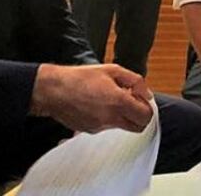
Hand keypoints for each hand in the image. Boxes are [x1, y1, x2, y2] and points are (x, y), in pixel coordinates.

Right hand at [30, 63, 153, 133]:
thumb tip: (146, 93)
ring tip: (109, 99)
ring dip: (122, 115)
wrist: (53, 90)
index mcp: (118, 102)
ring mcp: (100, 127)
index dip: (146, 107)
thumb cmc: (80, 78)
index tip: (139, 98)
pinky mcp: (90, 131)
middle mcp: (110, 118)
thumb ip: (134, 81)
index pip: (145, 116)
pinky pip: (107, 126)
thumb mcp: (111, 70)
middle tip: (130, 102)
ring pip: (122, 126)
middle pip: (137, 127)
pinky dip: (108, 117)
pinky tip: (97, 104)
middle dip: (138, 116)